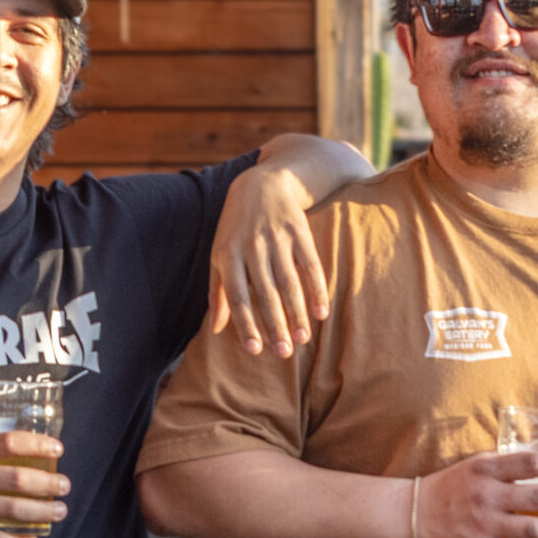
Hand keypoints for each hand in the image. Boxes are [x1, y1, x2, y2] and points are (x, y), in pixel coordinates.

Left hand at [208, 164, 330, 357]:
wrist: (261, 184)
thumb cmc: (236, 227)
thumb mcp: (220, 254)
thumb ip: (218, 292)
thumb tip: (215, 329)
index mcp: (228, 255)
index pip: (238, 296)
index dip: (246, 324)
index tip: (255, 350)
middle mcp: (252, 247)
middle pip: (266, 294)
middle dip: (275, 325)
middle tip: (284, 353)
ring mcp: (277, 239)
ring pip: (289, 283)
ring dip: (297, 313)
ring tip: (303, 339)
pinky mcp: (299, 232)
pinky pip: (310, 266)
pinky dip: (317, 290)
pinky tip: (322, 312)